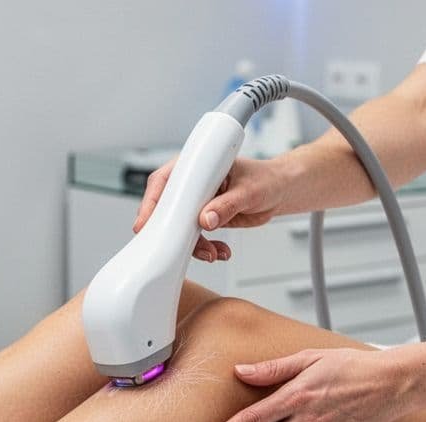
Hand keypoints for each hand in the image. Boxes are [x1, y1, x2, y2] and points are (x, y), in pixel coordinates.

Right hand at [132, 156, 290, 262]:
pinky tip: (220, 251)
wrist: (280, 192)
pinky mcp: (205, 219)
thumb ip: (227, 205)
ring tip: (212, 253)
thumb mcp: (249, 191)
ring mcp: (197, 203)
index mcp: (196, 166)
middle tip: (181, 248)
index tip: (145, 223)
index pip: (163, 181)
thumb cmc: (266, 180)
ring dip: (193, 245)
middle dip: (172, 232)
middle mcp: (192, 185)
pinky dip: (206, 249)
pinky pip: (196, 238)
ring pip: (180, 229)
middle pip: (166, 209)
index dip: (151, 203)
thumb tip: (205, 219)